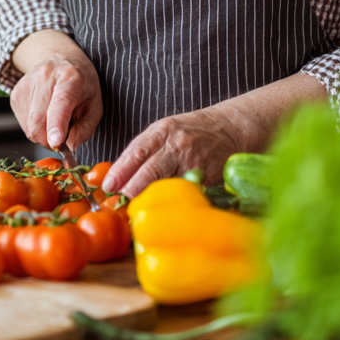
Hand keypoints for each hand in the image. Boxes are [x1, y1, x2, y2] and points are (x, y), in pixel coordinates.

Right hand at [9, 29, 102, 150]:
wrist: (60, 59)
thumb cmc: (81, 84)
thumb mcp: (95, 104)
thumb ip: (86, 128)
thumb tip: (70, 146)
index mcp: (70, 78)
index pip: (60, 104)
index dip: (57, 125)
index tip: (56, 142)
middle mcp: (45, 76)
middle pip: (39, 121)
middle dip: (50, 140)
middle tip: (63, 137)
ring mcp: (27, 84)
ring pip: (29, 126)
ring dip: (42, 134)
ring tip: (54, 120)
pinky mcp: (15, 93)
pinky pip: (23, 123)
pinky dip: (34, 127)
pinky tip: (44, 115)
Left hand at [102, 72, 326, 197]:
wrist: (230, 129)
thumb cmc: (192, 132)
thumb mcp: (166, 131)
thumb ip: (145, 150)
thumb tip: (119, 176)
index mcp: (163, 130)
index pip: (136, 151)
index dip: (120, 171)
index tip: (108, 187)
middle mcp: (178, 144)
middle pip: (150, 170)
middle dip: (132, 189)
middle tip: (119, 203)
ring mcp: (194, 161)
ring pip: (167, 184)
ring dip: (151, 199)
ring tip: (137, 210)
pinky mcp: (208, 178)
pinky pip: (187, 193)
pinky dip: (174, 203)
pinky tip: (165, 210)